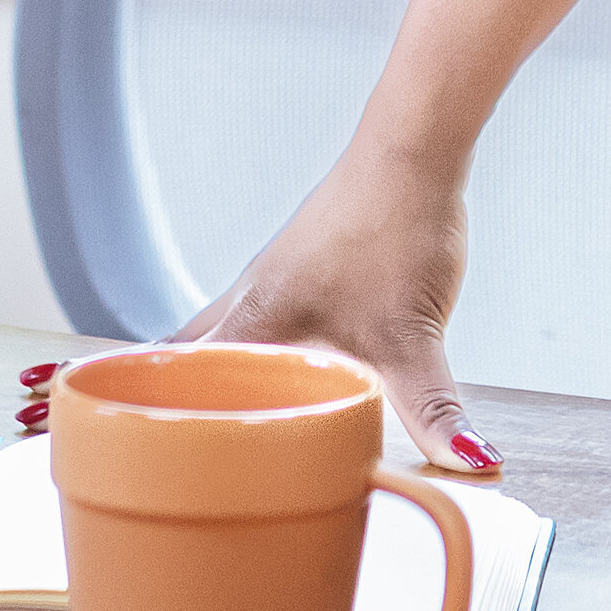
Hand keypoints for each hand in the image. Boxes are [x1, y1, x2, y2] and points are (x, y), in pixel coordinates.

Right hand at [174, 135, 500, 473]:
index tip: (139, 456)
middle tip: (166, 447)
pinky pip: (253, 313)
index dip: (156, 417)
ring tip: (213, 417)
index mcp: (253, 321)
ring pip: (216, 331)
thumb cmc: (398, 228)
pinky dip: (249, 345)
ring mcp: (270, 276)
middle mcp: (248, 298)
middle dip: (173, 400)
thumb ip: (433, 409)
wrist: (415, 147)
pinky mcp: (299, 264)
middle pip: (183, 356)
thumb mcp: (414, 339)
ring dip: (211, 370)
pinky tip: (281, 364)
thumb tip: (471, 462)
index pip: (178, 380)